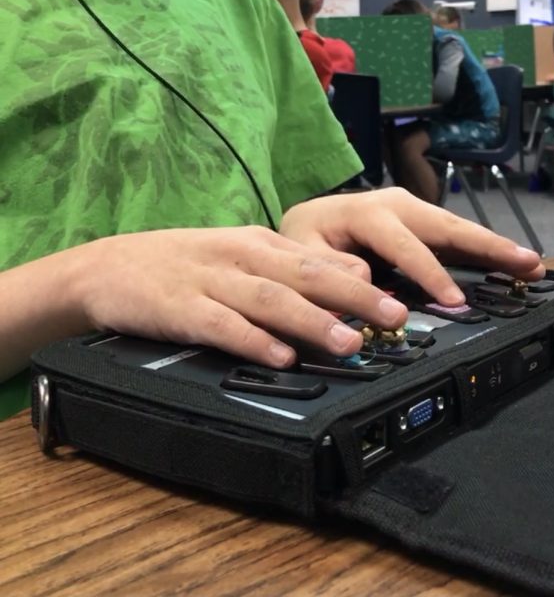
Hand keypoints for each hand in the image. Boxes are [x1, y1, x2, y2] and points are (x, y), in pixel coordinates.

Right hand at [79, 226, 407, 369]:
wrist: (106, 267)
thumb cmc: (179, 265)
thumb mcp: (237, 255)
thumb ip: (289, 266)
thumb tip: (350, 274)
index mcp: (255, 243)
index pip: (317, 258)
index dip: (361, 280)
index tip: (401, 300)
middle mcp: (238, 258)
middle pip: (303, 274)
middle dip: (353, 295)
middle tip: (394, 317)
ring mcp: (208, 281)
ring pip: (269, 299)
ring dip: (312, 320)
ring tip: (350, 341)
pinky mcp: (180, 308)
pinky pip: (221, 325)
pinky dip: (252, 339)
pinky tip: (280, 356)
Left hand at [280, 188, 544, 305]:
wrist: (301, 222)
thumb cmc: (301, 240)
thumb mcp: (301, 254)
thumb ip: (327, 267)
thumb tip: (363, 277)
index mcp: (362, 212)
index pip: (402, 244)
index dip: (429, 272)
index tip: (453, 299)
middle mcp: (392, 204)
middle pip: (444, 226)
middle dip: (485, 245)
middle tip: (524, 263)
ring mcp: (409, 210)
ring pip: (455, 228)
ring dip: (493, 246)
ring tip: (529, 263)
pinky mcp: (418, 221)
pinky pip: (452, 235)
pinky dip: (481, 248)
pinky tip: (508, 261)